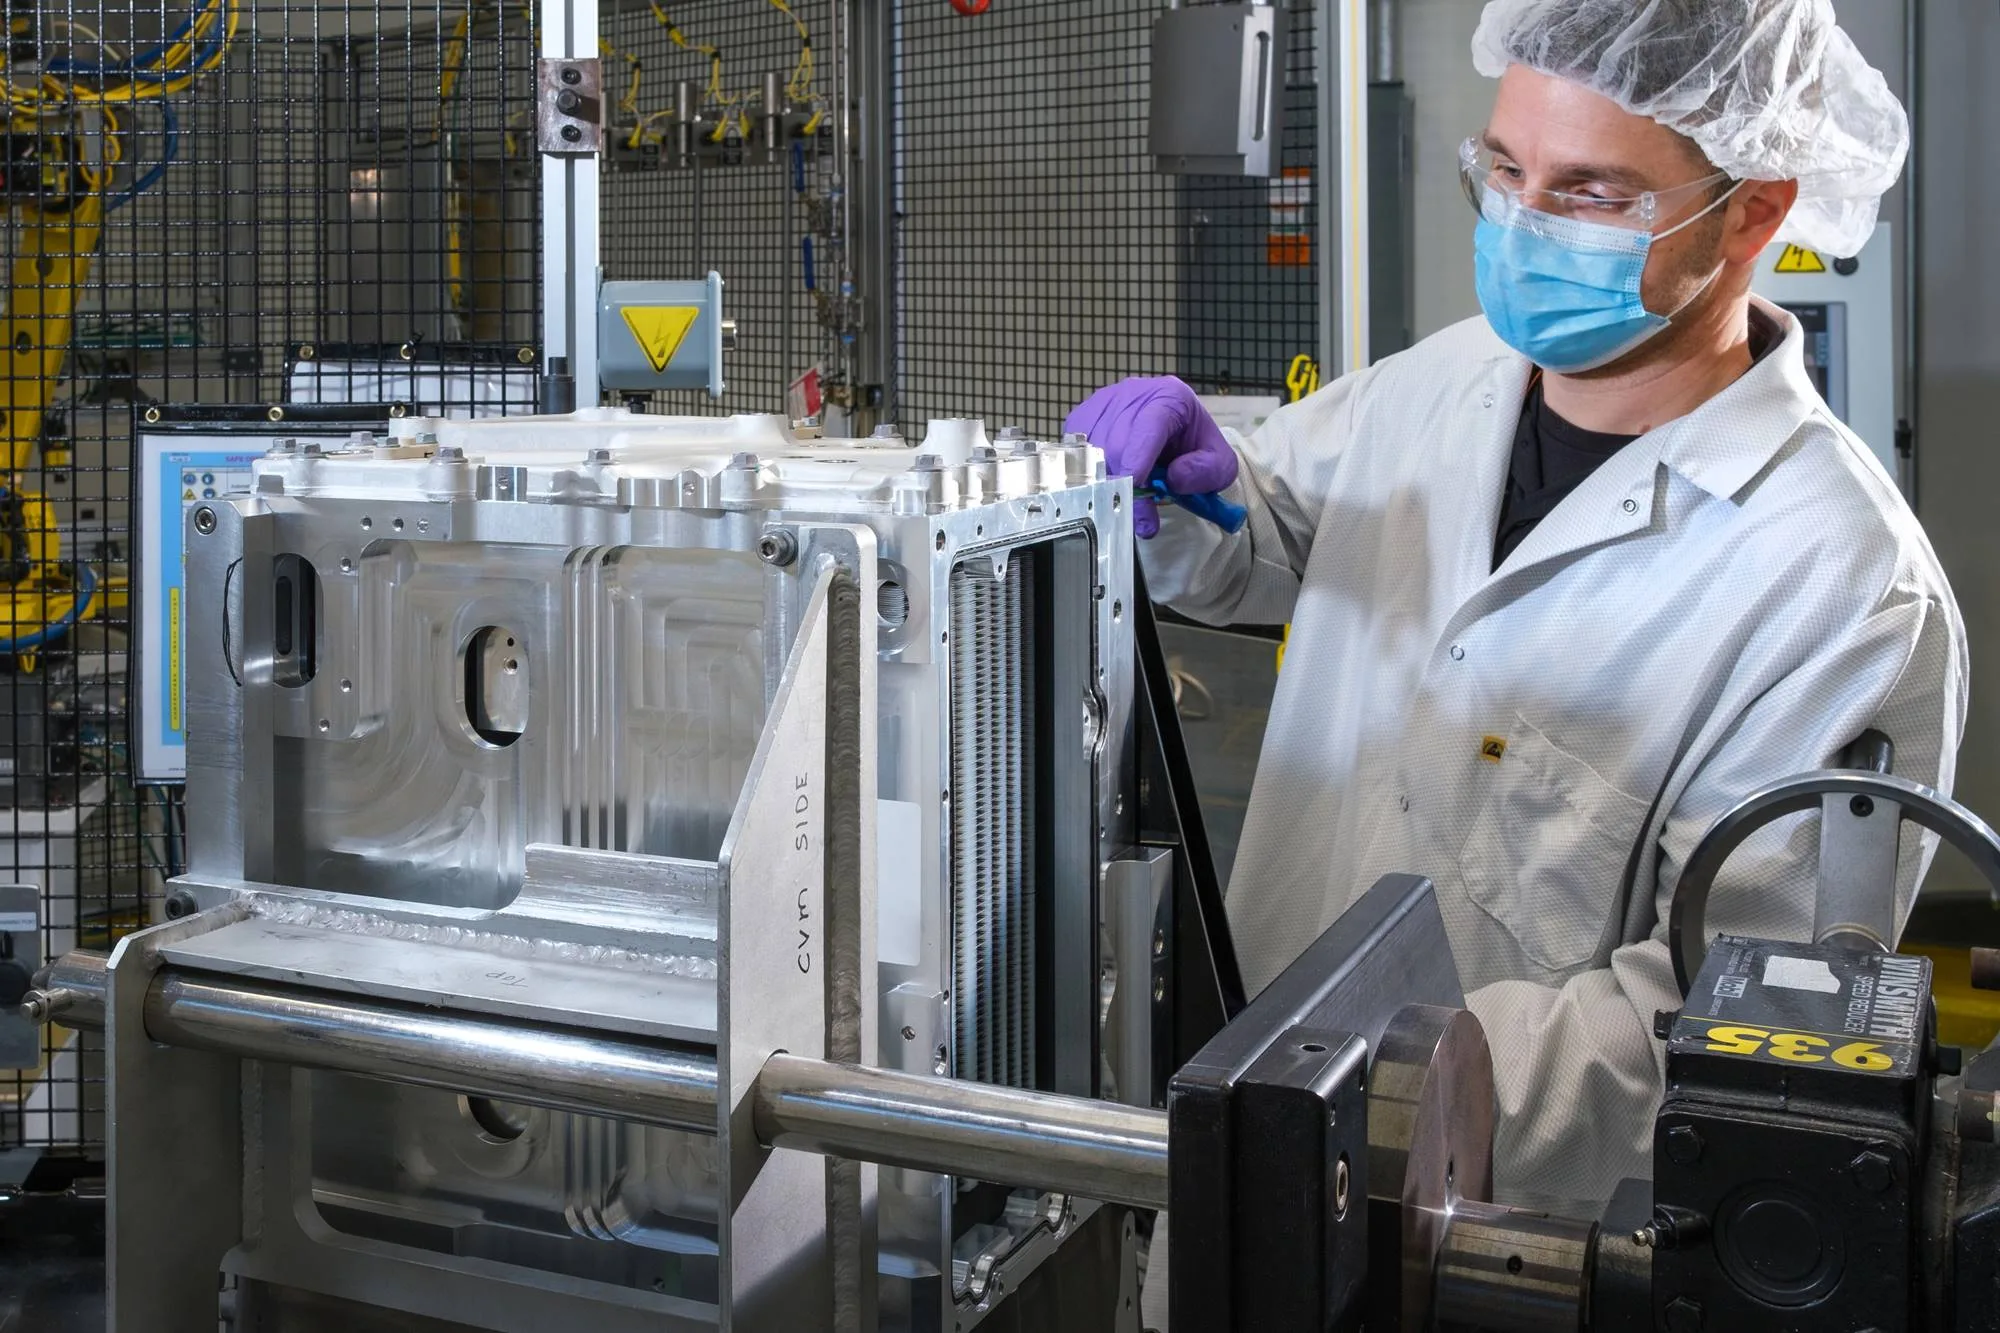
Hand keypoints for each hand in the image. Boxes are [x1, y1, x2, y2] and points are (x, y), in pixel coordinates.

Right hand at [1064, 377, 1238, 538]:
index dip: (1138, 456)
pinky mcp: (1083, 418)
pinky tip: (1111, 483)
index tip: (1136, 484)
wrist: (1176, 435)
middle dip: (1125, 484)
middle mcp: (1132, 394)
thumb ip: (1207, 472)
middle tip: (1141, 520)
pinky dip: (1091, 476)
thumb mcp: (1219, 464)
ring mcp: (1103, 404)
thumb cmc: (1194, 449)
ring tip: (1129, 500)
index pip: (1148, 425)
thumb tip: (1174, 478)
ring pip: (1093, 450)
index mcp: (1169, 397)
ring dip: (1108, 483)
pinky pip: (1077, 452)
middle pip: (1116, 442)